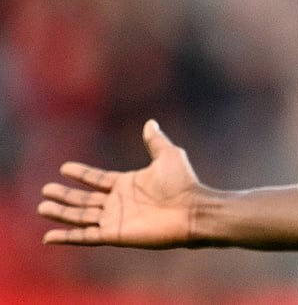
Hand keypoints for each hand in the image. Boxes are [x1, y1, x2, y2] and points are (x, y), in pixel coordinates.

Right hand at [39, 120, 200, 247]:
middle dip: (65, 195)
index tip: (64, 168)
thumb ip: (155, 140)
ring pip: (81, 216)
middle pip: (84, 199)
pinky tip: (49, 236)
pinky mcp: (114, 234)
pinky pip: (85, 236)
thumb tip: (150, 122)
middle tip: (45, 190)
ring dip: (61, 213)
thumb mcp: (168, 155)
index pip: (97, 179)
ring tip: (43, 207)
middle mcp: (118, 202)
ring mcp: (115, 219)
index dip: (81, 174)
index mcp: (127, 183)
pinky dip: (67, 237)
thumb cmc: (183, 183)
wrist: (193, 210)